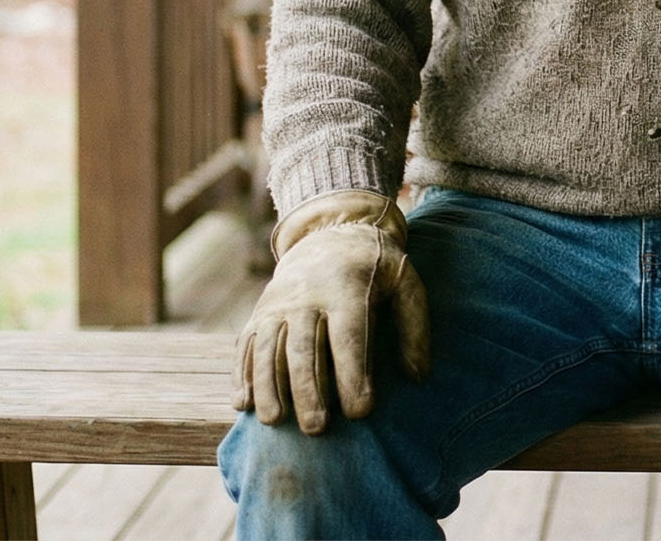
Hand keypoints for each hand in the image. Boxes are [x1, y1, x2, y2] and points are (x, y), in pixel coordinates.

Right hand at [233, 190, 430, 431]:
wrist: (329, 233)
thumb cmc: (375, 268)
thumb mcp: (405, 282)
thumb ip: (414, 326)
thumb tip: (418, 376)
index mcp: (348, 289)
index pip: (349, 336)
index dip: (353, 374)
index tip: (360, 411)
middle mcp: (307, 296)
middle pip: (304, 347)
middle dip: (308, 389)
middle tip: (317, 428)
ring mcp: (278, 304)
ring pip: (269, 348)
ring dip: (269, 386)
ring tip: (276, 421)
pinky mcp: (259, 313)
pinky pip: (247, 345)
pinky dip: (242, 374)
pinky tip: (244, 405)